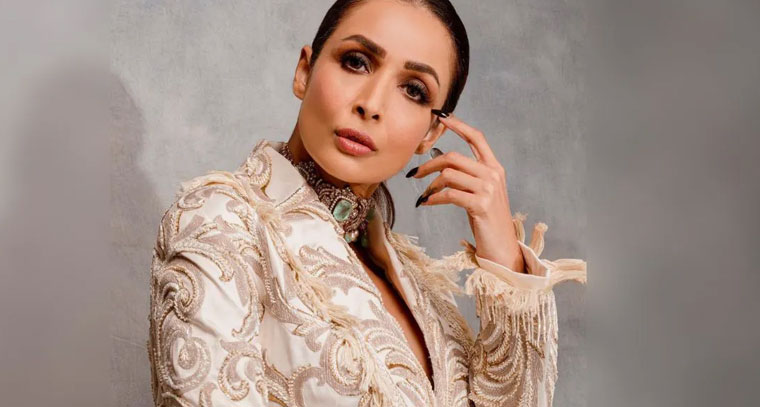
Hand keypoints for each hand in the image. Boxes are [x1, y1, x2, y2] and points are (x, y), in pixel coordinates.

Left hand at [406, 110, 525, 272]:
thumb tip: (440, 164)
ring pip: (449, 175)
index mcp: (495, 168)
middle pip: (454, 157)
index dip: (458, 125)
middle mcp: (493, 175)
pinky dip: (433, 198)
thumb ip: (469, 176)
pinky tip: (426, 203)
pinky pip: (449, 194)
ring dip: (429, 185)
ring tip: (423, 195)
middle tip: (414, 174)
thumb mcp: (481, 193)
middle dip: (429, 164)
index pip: (477, 138)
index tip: (441, 116)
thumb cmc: (488, 220)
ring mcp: (488, 189)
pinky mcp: (480, 204)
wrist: (503, 248)